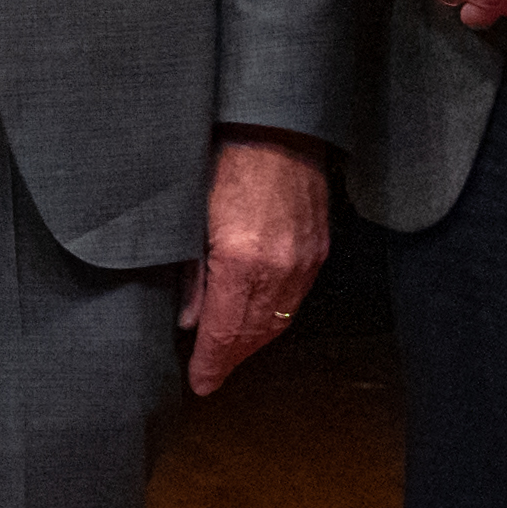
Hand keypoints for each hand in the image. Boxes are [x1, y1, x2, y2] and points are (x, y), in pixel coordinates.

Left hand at [184, 131, 334, 397]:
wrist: (273, 124)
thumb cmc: (224, 158)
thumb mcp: (189, 215)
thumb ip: (190, 273)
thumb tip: (189, 318)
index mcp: (241, 260)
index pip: (223, 331)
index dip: (210, 363)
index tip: (199, 383)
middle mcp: (279, 267)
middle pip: (253, 334)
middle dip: (230, 359)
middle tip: (210, 376)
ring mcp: (304, 260)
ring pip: (278, 320)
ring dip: (253, 342)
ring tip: (229, 355)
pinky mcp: (318, 249)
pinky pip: (295, 298)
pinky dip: (275, 317)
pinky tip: (258, 321)